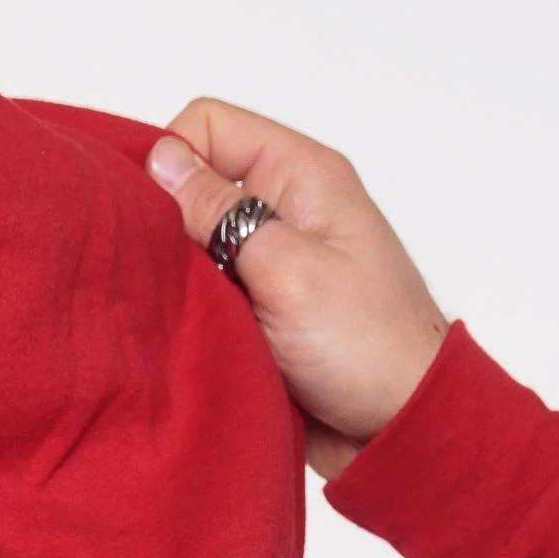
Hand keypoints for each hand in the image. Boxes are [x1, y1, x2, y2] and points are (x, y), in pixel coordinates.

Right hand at [145, 102, 446, 479]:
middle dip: (168, 226)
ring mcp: (273, 260)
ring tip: (185, 317)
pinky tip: (192, 338)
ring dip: (182, 279)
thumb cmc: (368, 347)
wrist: (404, 431)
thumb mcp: (288, 270)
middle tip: (167, 278)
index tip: (154, 223)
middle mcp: (285, 206)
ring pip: (196, 246)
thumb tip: (161, 161)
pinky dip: (196, 313)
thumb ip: (221, 213)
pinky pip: (210, 294)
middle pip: (197, 186)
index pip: (207, 126)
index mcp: (300, 173)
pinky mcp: (263, 311)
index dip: (169, 163)